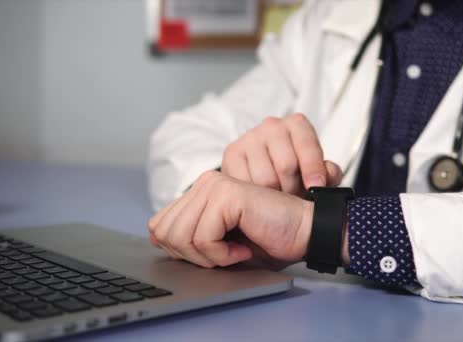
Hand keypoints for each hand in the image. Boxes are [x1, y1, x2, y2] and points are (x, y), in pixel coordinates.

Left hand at [148, 171, 313, 268]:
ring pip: (181, 236)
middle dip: (193, 256)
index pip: (159, 225)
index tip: (214, 254)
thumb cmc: (268, 240)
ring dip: (209, 257)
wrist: (304, 234)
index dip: (181, 251)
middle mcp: (204, 184)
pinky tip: (243, 249)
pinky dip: (222, 255)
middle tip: (225, 256)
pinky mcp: (227, 195)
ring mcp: (214, 186)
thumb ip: (189, 237)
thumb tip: (157, 239)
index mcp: (199, 192)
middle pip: (164, 232)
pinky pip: (203, 237)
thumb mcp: (218, 244)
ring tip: (235, 252)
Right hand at [221, 113, 342, 195]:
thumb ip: (328, 174)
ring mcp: (249, 138)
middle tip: (293, 199)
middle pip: (286, 165)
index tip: (315, 186)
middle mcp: (272, 126)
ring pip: (265, 178)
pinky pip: (245, 183)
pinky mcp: (231, 153)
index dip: (313, 168)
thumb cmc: (293, 173)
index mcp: (296, 125)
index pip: (307, 144)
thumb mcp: (315, 173)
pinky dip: (255, 197)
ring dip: (274, 197)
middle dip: (293, 188)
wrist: (261, 175)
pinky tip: (260, 199)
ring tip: (278, 201)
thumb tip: (329, 173)